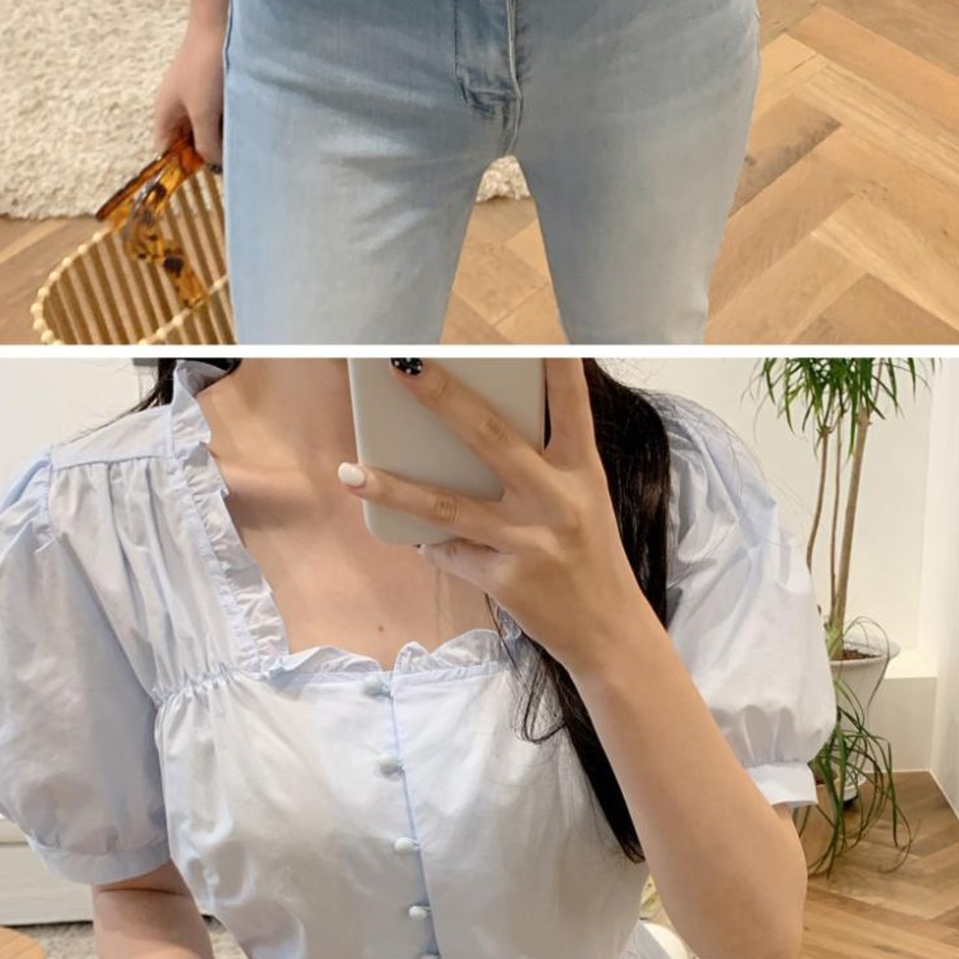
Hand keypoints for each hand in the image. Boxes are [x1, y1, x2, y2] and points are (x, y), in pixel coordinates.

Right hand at [153, 0, 228, 166]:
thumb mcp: (204, 111)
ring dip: (222, 133)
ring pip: (206, 125)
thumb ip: (206, 142)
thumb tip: (214, 164)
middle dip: (209, 150)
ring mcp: (194, 94)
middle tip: (233, 156)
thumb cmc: (205, 67)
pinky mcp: (211, 84)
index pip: (166, 152)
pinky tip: (245, 119)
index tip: (209, 172)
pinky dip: (229, 117)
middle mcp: (176, 106)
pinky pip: (218, 110)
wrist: (220, 20)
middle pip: (188, 140)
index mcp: (164, 113)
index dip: (183, 166)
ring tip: (242, 138)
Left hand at [344, 358, 642, 676]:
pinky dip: (428, 541)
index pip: (571, 405)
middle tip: (402, 365)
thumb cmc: (589, 553)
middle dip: (441, 397)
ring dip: (393, 487)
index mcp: (583, 471)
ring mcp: (528, 542)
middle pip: (490, 437)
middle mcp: (557, 500)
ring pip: (447, 506)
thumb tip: (471, 430)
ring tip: (351, 472)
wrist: (608, 631)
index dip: (558, 365)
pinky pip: (450, 552)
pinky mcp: (505, 581)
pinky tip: (409, 533)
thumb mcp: (583, 499)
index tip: (537, 327)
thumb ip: (542, 465)